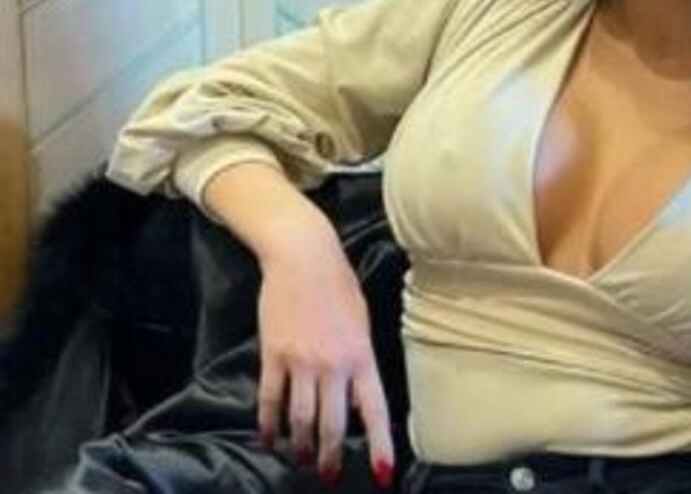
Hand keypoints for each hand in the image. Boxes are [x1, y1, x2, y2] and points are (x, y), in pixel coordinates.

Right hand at [256, 226, 394, 487]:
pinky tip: (270, 438)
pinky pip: (270, 400)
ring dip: (300, 446)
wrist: (303, 257)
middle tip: (329, 475)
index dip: (380, 445)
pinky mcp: (273, 355)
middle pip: (333, 424)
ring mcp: (301, 361)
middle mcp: (333, 364)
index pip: (374, 410)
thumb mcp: (361, 322)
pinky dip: (269, 424)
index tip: (382, 475)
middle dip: (332, 456)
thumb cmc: (339, 286)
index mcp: (362, 356)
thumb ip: (360, 360)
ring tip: (300, 460)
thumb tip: (356, 396)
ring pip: (300, 419)